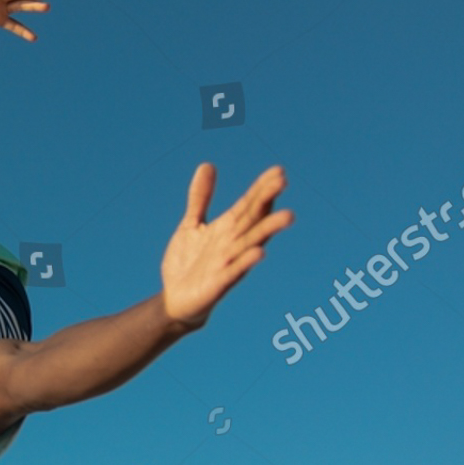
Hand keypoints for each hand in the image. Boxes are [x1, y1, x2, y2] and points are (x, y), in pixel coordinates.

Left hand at [160, 164, 294, 327]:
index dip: (261, 189)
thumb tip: (207, 165)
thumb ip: (200, 197)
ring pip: (251, 243)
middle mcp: (232, 244)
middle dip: (266, 201)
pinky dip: (246, 263)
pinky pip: (234, 272)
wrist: (175, 299)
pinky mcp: (219, 284)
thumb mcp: (191, 224)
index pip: (248, 205)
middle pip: (253, 219)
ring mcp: (228, 263)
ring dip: (268, 230)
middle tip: (283, 180)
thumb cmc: (188, 262)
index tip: (278, 171)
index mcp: (227, 229)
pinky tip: (259, 253)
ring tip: (288, 215)